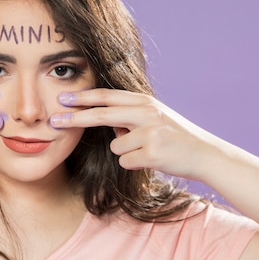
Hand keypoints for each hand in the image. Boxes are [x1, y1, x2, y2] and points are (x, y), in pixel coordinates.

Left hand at [50, 89, 222, 180]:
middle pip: (102, 114)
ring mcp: (150, 132)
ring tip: (147, 151)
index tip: (62, 98)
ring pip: (115, 146)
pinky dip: (134, 163)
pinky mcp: (153, 152)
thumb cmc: (175, 137)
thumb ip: (130, 115)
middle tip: (54, 121)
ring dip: (125, 152)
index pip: (107, 96)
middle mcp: (146, 112)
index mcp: (144, 101)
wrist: (204, 154)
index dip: (83, 97)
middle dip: (75, 118)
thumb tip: (106, 122)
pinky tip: (152, 160)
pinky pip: (126, 160)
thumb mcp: (154, 117)